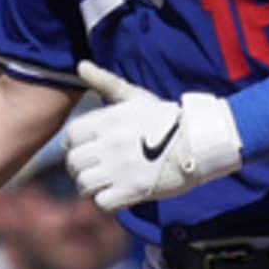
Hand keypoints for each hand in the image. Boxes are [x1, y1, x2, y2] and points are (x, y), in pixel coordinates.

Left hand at [70, 61, 246, 212]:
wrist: (198, 143)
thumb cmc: (164, 119)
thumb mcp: (135, 97)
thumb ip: (105, 82)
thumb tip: (81, 65)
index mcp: (108, 121)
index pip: (70, 137)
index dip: (74, 145)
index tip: (86, 148)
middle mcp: (110, 144)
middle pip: (74, 163)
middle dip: (81, 167)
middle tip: (95, 168)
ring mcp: (120, 169)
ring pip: (83, 185)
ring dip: (92, 186)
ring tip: (106, 182)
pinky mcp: (131, 191)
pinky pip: (101, 203)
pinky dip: (106, 201)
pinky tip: (117, 193)